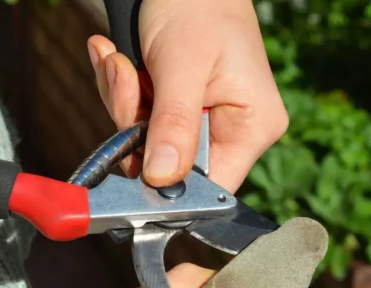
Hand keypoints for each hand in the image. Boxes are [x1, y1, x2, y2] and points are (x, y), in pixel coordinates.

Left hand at [86, 0, 287, 193]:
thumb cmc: (198, 5)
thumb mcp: (182, 67)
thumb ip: (174, 125)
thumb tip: (162, 179)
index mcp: (252, 127)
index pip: (210, 187)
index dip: (168, 184)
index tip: (132, 161)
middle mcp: (233, 130)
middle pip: (170, 165)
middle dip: (134, 124)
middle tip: (125, 76)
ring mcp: (204, 120)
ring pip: (146, 143)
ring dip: (122, 101)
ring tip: (120, 60)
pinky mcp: (177, 108)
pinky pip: (139, 120)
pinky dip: (121, 90)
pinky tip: (118, 58)